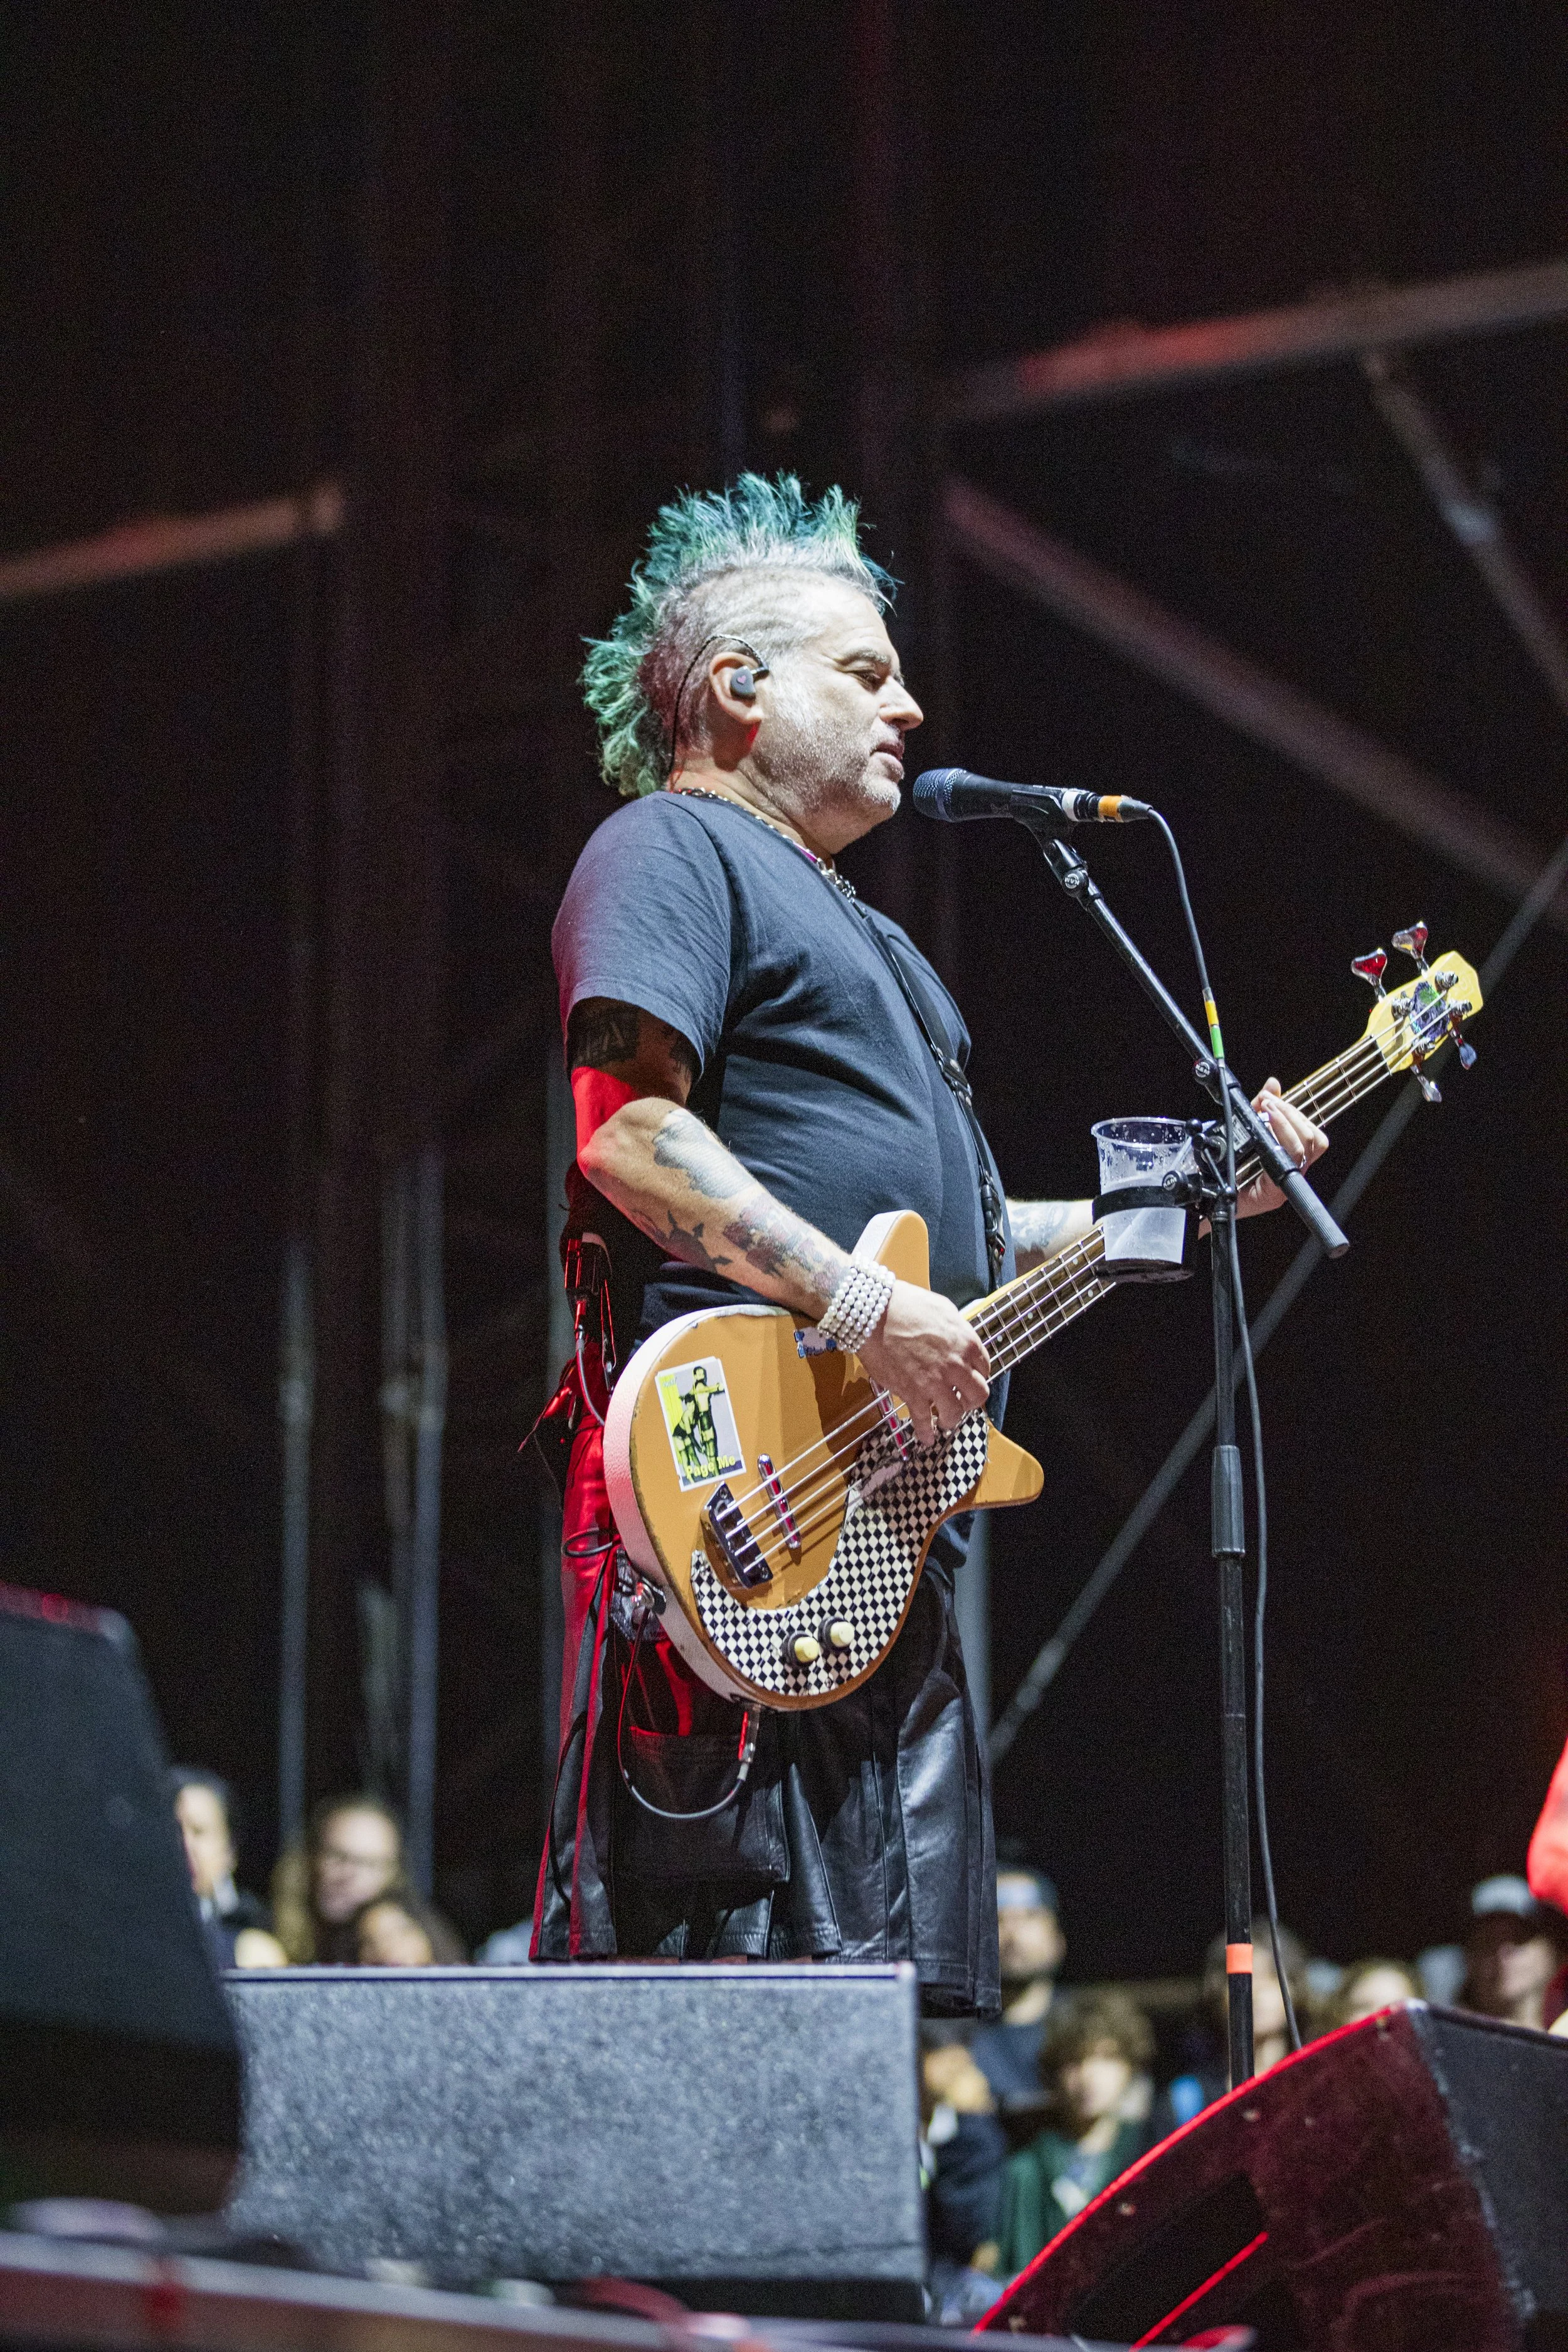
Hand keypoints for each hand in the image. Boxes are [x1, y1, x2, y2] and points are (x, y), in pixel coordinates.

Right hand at [857, 1280, 990, 1449]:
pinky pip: (924, 1420)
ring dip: (951, 1418)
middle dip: (971, 1400)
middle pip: (978, 1395)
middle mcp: (956, 1366)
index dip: (977, 1376)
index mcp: (967, 1343)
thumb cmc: (906, 1305)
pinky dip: (926, 1433)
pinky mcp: (913, 1394)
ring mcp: (935, 1383)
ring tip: (945, 1419)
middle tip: (963, 1401)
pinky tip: (926, 1438)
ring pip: (955, 1413)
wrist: (875, 1315)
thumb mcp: (943, 1308)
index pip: (984, 1368)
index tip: (969, 1380)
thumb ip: (956, 1329)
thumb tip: (957, 1338)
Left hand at [1237, 1078, 1327, 1218]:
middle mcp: (1292, 1172)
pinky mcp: (1273, 1194)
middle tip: (1267, 1103)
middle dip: (1289, 1113)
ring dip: (1285, 1124)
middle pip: (1311, 1139)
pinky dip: (1277, 1141)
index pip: (1313, 1136)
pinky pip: (1284, 1166)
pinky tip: (1264, 1130)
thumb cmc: (1226, 1167)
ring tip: (1265, 1112)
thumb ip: (1259, 1108)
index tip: (1273, 1097)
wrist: (1206, 1197)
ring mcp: (1283, 1184)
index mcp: (1290, 1158)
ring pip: (1303, 1150)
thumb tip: (1273, 1084)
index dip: (1297, 1113)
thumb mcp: (1243, 1131)